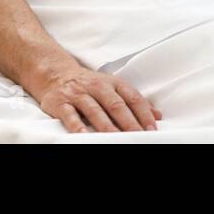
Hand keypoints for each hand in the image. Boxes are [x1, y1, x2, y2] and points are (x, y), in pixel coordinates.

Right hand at [31, 62, 161, 133]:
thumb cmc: (90, 84)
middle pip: (116, 105)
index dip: (143, 113)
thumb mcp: (113, 87)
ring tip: (116, 139)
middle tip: (138, 136)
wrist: (56, 74)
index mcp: (113, 83)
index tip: (152, 128)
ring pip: (95, 111)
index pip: (132, 98)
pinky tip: (84, 136)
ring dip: (107, 126)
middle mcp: (97, 87)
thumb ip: (133, 101)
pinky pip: (70, 116)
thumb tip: (157, 115)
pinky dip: (77, 127)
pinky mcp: (61, 103)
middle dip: (128, 122)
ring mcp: (79, 94)